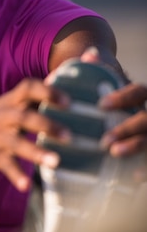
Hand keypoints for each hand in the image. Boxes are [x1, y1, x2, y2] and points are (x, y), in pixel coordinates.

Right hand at [0, 79, 70, 191]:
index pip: (28, 88)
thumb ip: (37, 94)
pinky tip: (26, 186)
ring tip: (55, 162)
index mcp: (12, 100)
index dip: (47, 92)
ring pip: (16, 143)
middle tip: (69, 136)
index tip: (68, 102)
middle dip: (46, 125)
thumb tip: (66, 77)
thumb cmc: (0, 112)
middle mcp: (5, 116)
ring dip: (35, 152)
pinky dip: (15, 175)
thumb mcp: (13, 100)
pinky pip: (4, 165)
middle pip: (24, 117)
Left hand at [81, 46, 146, 177]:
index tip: (101, 105)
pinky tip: (134, 176)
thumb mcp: (110, 87)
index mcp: (144, 96)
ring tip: (114, 153)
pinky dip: (146, 168)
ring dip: (136, 146)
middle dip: (128, 128)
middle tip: (104, 141)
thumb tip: (90, 54)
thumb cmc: (118, 105)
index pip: (140, 91)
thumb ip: (101, 71)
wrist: (133, 126)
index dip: (123, 97)